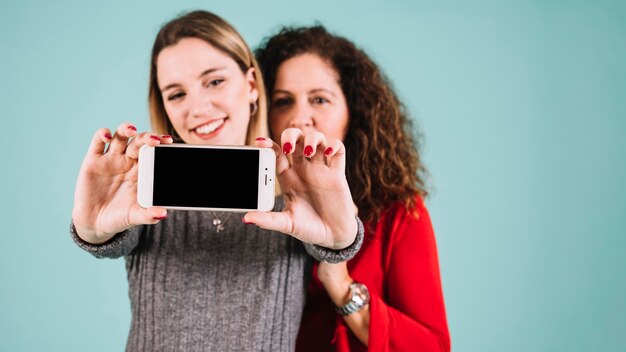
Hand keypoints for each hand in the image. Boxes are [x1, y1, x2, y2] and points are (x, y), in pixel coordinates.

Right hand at [71, 123, 172, 243]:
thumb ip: (148, 215)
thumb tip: (163, 214)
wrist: (94, 223)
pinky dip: (102, 134)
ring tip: (132, 130)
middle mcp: (127, 161)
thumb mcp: (134, 217)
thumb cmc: (118, 218)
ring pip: (120, 136)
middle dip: (147, 137)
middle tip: (154, 140)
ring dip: (126, 129)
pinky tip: (108, 137)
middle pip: (139, 142)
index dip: (160, 144)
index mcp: (141, 171)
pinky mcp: (93, 160)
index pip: (153, 152)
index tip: (169, 141)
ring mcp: (111, 159)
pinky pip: (98, 142)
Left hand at [244, 129, 357, 248]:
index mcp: (288, 178)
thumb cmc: (309, 229)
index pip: (277, 154)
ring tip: (309, 152)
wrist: (333, 238)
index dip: (268, 145)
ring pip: (317, 139)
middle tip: (289, 147)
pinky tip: (328, 153)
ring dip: (312, 139)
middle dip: (291, 136)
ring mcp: (321, 169)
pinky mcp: (337, 173)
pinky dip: (334, 145)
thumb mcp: (287, 224)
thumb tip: (246, 219)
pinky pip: (338, 150)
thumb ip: (268, 220)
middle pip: (296, 140)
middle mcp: (303, 169)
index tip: (259, 142)